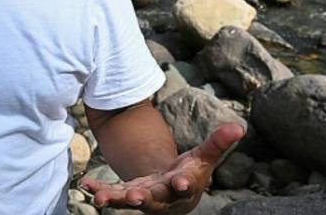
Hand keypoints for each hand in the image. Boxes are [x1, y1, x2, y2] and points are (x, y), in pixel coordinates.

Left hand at [79, 123, 245, 213]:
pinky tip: (86, 184)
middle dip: (143, 198)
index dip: (183, 184)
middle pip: (153, 199)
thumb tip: (239, 125)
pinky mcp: (127, 194)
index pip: (185, 185)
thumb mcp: (202, 157)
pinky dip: (99, 189)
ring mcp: (143, 197)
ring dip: (114, 198)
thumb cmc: (190, 173)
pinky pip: (112, 193)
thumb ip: (217, 143)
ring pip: (128, 200)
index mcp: (182, 185)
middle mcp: (162, 196)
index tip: (180, 183)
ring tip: (99, 198)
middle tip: (134, 197)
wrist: (174, 195)